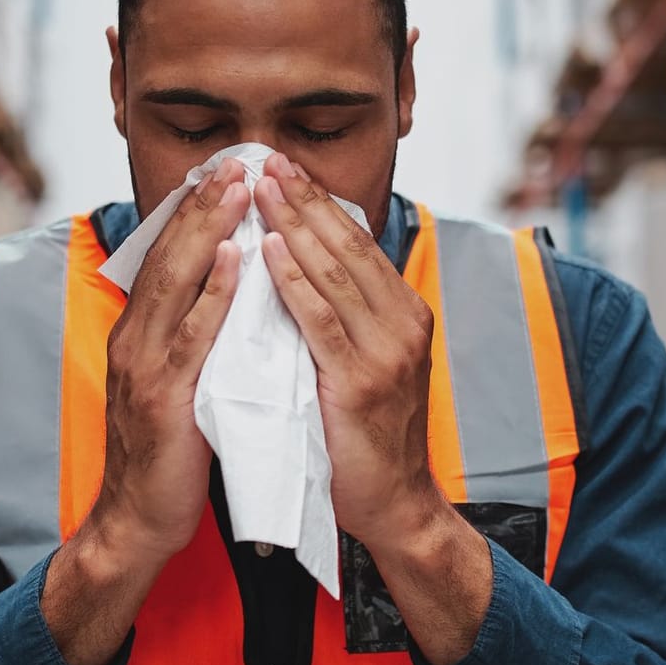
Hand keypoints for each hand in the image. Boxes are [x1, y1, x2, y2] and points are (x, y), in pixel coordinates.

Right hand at [45, 161, 247, 664]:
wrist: (135, 524)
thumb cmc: (167, 458)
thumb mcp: (176, 385)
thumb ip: (192, 341)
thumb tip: (226, 298)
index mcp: (138, 335)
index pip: (166, 258)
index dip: (194, 212)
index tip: (224, 171)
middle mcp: (134, 340)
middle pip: (169, 256)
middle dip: (203, 204)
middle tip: (237, 159)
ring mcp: (145, 367)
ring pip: (178, 283)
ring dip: (211, 231)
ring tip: (240, 189)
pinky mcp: (165, 398)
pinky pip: (194, 335)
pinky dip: (217, 293)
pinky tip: (239, 260)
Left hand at [251, 152, 449, 550]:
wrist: (394, 505)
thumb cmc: (368, 438)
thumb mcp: (364, 363)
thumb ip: (344, 318)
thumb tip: (304, 268)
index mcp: (404, 313)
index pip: (357, 243)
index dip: (319, 201)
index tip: (284, 166)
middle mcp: (403, 323)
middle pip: (347, 245)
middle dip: (305, 198)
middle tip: (267, 159)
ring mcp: (387, 352)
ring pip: (335, 273)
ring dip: (294, 225)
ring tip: (261, 188)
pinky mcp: (362, 381)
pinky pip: (321, 321)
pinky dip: (295, 282)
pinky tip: (271, 251)